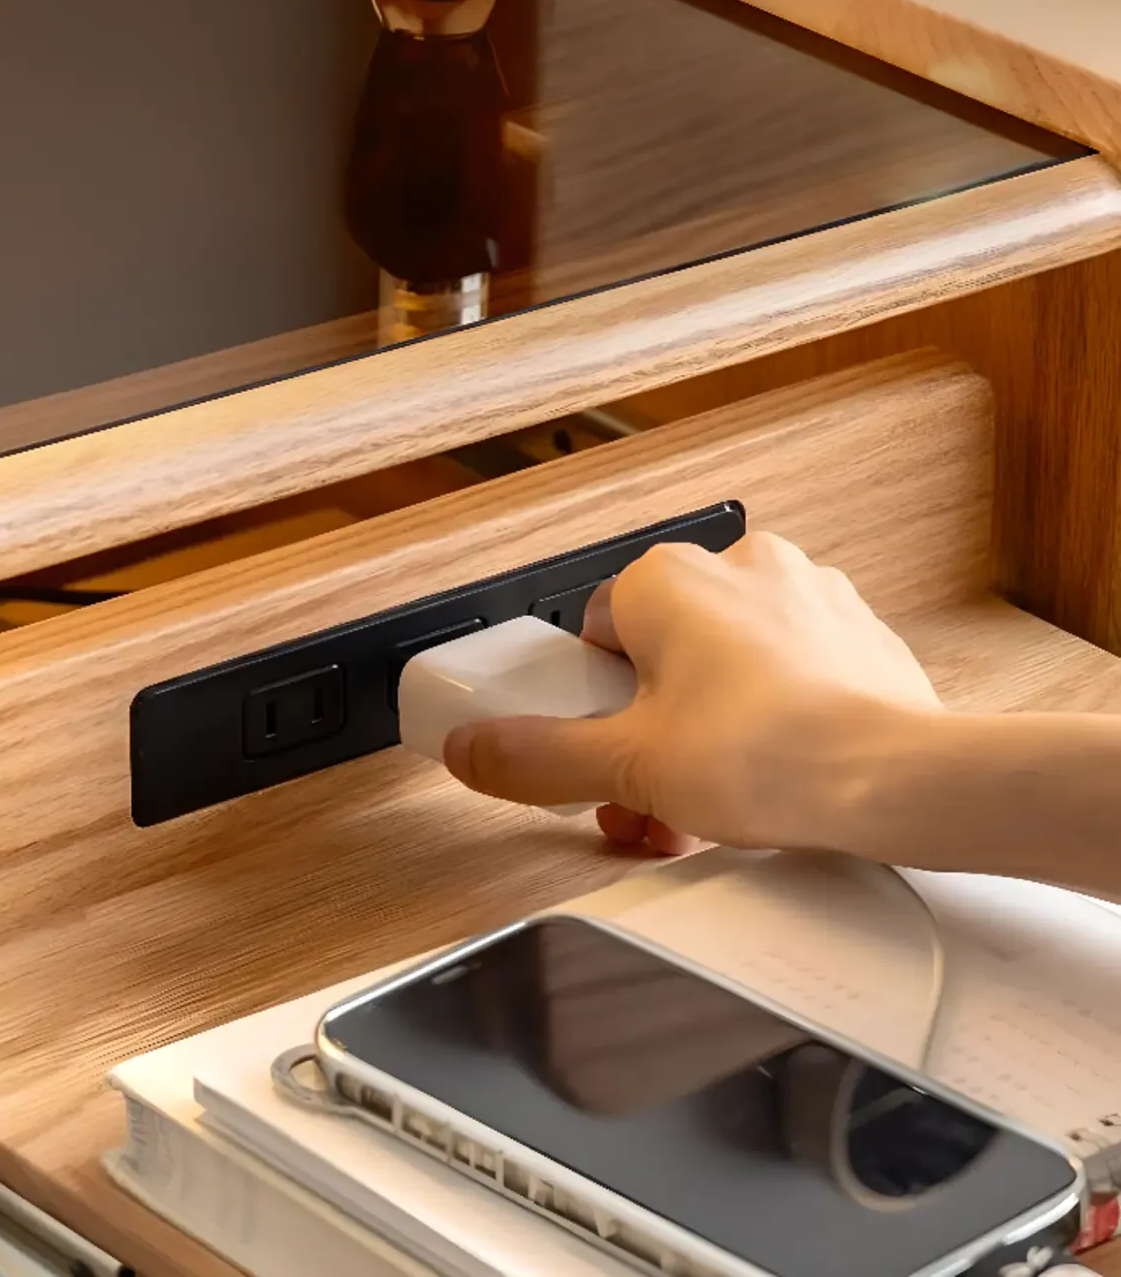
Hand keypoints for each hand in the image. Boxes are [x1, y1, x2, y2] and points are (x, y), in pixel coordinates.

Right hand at [443, 532, 940, 855]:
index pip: (594, 632)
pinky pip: (786, 676)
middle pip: (660, 658)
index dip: (589, 703)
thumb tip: (473, 750)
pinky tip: (769, 779)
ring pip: (725, 669)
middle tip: (650, 791)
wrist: (899, 780)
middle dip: (648, 735)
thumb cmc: (773, 755)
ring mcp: (805, 596)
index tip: (597, 749)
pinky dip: (766, 723)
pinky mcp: (855, 634)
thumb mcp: (624, 767)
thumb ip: (535, 758)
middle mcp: (739, 569)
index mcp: (669, 579)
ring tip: (709, 803)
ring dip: (703, 735)